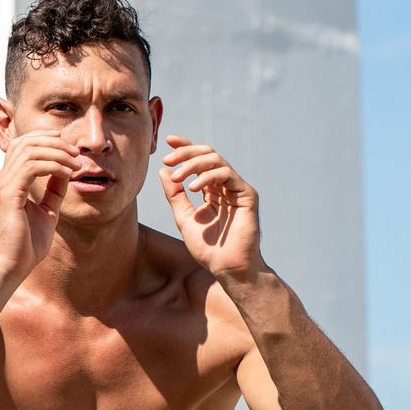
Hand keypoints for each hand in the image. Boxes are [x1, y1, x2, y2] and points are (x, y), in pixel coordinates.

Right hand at [0, 129, 73, 277]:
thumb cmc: (26, 246)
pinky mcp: (8, 194)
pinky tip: (67, 173)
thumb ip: (53, 192)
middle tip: (76, 152)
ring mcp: (3, 185)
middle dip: (54, 142)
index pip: (23, 146)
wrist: (11, 267)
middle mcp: (2, 179)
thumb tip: (65, 171)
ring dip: (57, 153)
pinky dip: (53, 165)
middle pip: (25, 142)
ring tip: (76, 163)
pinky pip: (32, 167)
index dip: (46, 140)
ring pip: (29, 150)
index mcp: (9, 182)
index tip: (70, 149)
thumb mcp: (47, 212)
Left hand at [159, 136, 263, 280]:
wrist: (227, 267)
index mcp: (212, 190)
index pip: (199, 160)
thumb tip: (163, 170)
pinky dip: (208, 177)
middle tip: (168, 159)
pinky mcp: (247, 195)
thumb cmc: (209, 249)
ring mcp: (237, 189)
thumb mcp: (184, 218)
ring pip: (216, 160)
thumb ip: (175, 195)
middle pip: (208, 154)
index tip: (168, 141)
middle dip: (186, 153)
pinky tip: (193, 188)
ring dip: (193, 164)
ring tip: (177, 177)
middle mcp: (225, 186)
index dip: (185, 147)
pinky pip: (227, 175)